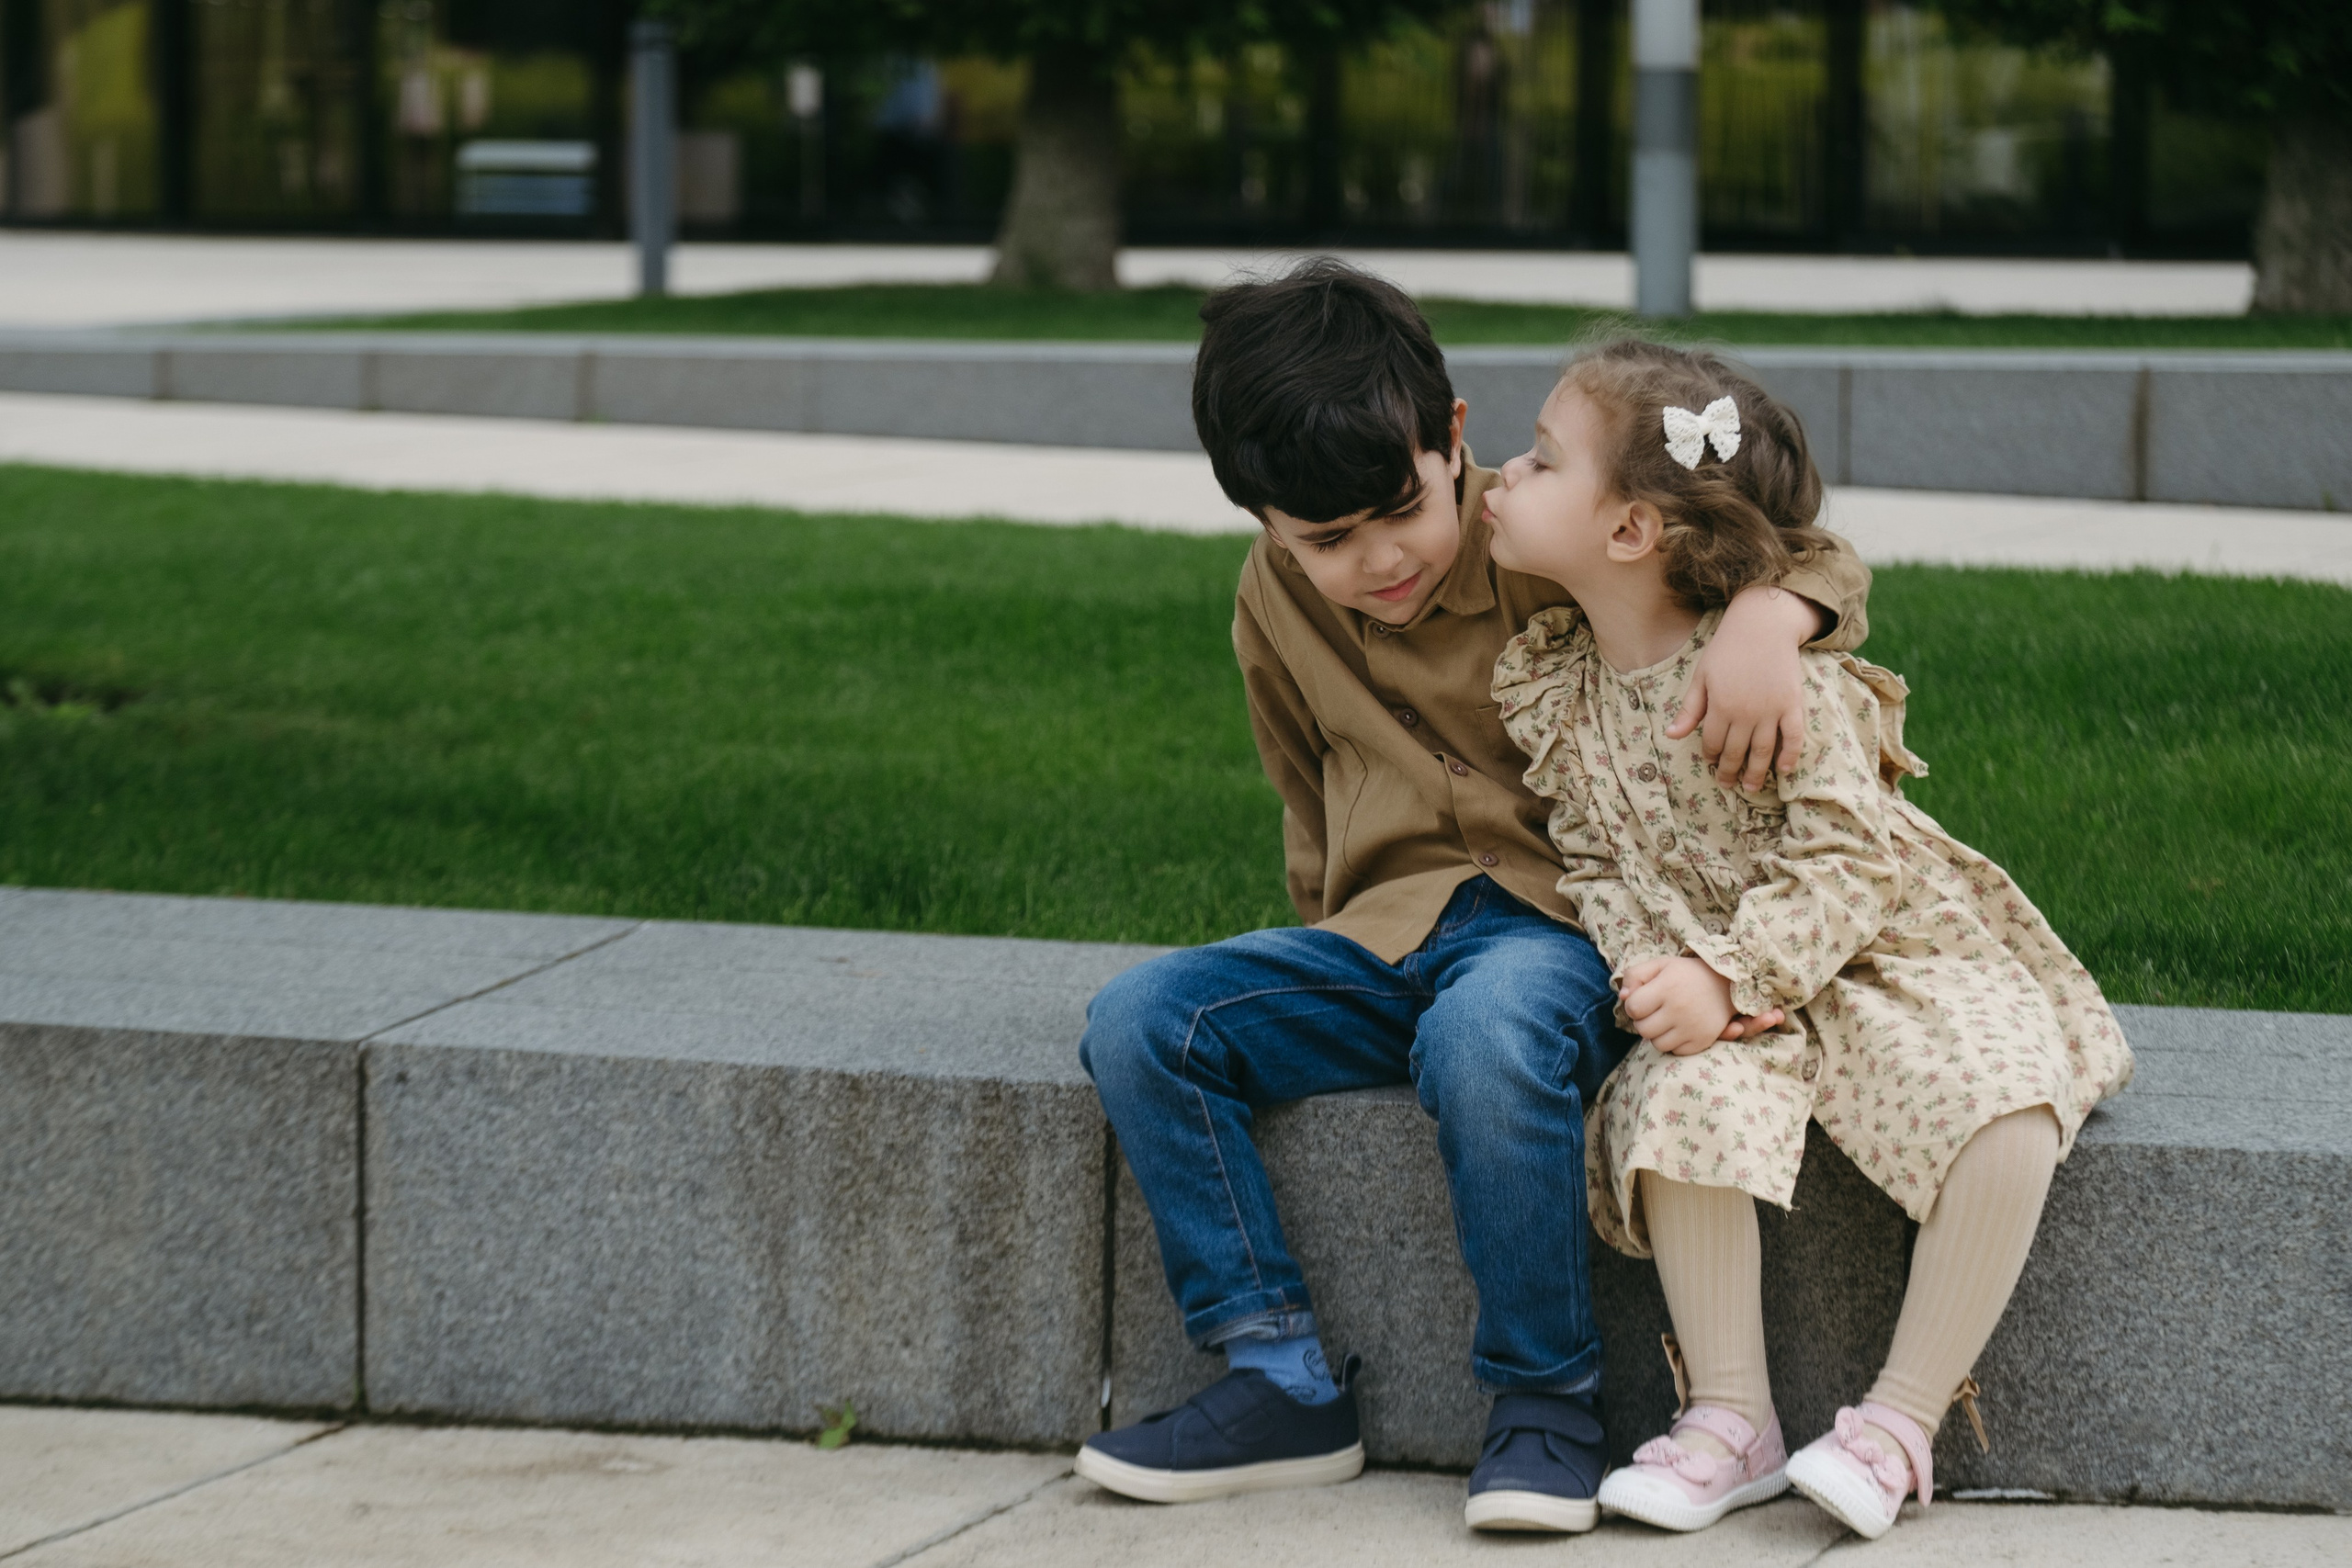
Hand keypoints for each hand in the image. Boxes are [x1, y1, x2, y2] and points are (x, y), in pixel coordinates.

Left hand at [1618, 956, 1739, 1055]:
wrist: (1727, 984)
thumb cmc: (1687, 974)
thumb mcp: (1660, 965)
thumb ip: (1635, 975)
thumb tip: (1622, 997)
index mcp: (1667, 987)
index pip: (1633, 1008)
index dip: (1633, 1005)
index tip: (1644, 999)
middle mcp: (1679, 1009)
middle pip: (1643, 1029)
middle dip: (1643, 1021)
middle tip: (1655, 1011)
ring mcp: (1692, 1027)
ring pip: (1657, 1044)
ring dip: (1657, 1034)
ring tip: (1667, 1021)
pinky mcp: (1703, 1041)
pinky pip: (1675, 1052)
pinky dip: (1674, 1043)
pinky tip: (1680, 1029)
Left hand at [1669, 583, 1823, 789]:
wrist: (1762, 626)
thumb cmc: (1726, 650)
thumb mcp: (1701, 677)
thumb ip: (1690, 709)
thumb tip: (1672, 736)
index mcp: (1720, 706)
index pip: (1712, 742)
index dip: (1710, 756)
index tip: (1710, 762)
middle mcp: (1746, 713)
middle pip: (1736, 751)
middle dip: (1729, 771)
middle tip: (1727, 784)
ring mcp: (1771, 710)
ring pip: (1763, 751)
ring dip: (1757, 773)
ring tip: (1752, 788)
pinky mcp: (1792, 705)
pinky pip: (1794, 737)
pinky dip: (1791, 755)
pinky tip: (1785, 770)